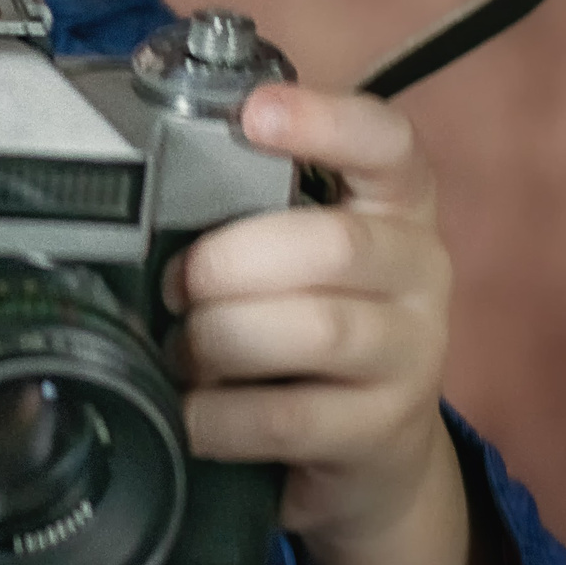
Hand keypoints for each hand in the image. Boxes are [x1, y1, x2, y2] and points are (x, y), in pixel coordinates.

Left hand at [164, 83, 475, 564]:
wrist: (373, 450)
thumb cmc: (312, 316)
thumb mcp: (299, 248)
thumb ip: (251, 201)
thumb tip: (146, 176)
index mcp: (397, 203)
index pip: (388, 142)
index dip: (326, 121)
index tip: (254, 113)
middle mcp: (420, 269)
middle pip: (333, 246)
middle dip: (229, 262)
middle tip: (175, 284)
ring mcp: (412, 353)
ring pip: (314, 331)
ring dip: (221, 339)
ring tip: (182, 349)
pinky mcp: (383, 430)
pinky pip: (287, 417)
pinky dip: (219, 415)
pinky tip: (191, 410)